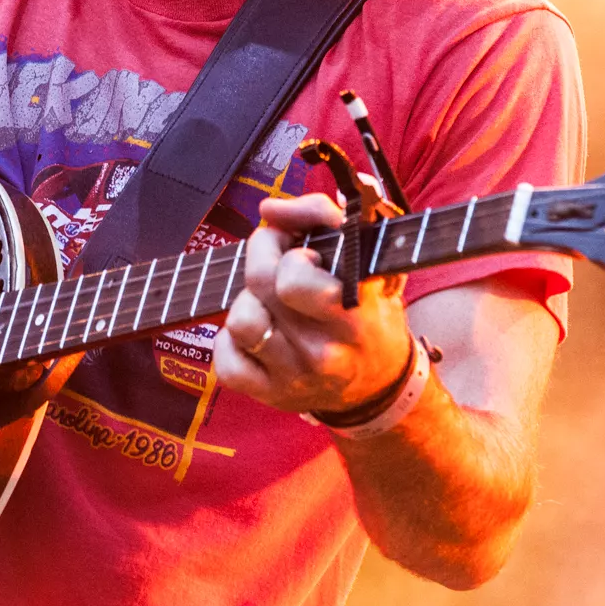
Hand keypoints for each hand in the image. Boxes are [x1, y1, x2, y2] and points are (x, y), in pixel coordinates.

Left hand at [213, 193, 413, 415]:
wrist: (379, 385)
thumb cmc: (370, 312)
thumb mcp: (369, 258)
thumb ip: (324, 217)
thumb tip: (269, 210)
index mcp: (353, 311)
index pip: (295, 274)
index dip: (289, 247)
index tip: (301, 247)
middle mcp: (325, 348)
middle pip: (261, 283)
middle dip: (262, 253)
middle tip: (277, 254)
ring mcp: (296, 375)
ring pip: (241, 321)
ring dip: (247, 300)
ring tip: (268, 300)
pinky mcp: (271, 395)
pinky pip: (225, 362)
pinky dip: (231, 343)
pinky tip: (257, 334)